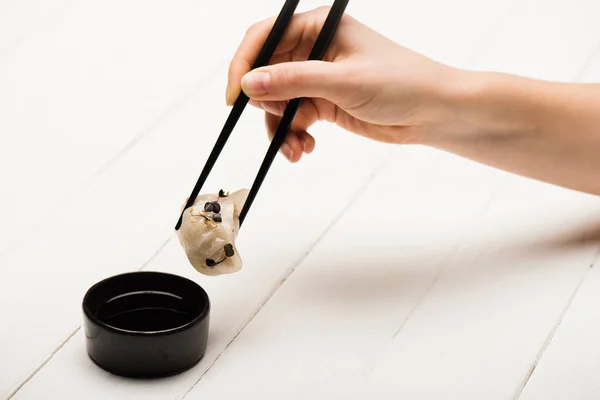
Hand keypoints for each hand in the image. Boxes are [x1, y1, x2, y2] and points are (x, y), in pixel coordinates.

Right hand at [226, 6, 461, 161]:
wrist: (433, 113)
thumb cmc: (401, 83)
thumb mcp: (343, 81)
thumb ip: (294, 81)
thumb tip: (249, 84)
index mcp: (319, 27)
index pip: (265, 37)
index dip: (244, 65)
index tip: (235, 97)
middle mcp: (314, 49)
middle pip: (267, 73)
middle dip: (266, 104)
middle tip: (274, 124)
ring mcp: (318, 77)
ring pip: (278, 101)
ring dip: (279, 127)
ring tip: (294, 149)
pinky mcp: (324, 102)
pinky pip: (294, 118)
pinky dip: (293, 136)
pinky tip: (304, 149)